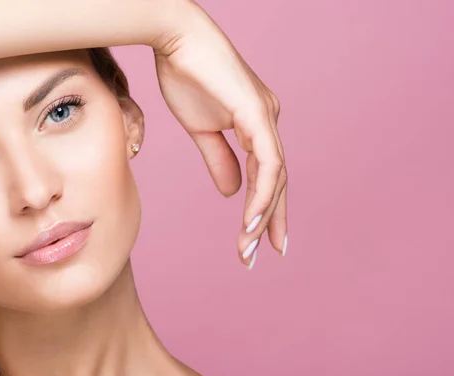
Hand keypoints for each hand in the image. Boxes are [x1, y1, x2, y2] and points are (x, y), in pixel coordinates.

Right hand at [152, 2, 286, 267]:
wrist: (176, 42)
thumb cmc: (187, 77)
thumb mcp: (202, 131)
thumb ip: (219, 160)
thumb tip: (231, 192)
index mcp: (256, 126)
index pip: (267, 175)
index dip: (265, 208)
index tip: (257, 238)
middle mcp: (268, 123)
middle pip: (277, 181)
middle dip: (271, 221)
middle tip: (263, 256)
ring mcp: (266, 117)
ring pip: (275, 177)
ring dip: (263, 215)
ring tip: (250, 247)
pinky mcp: (257, 114)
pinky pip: (268, 162)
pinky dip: (261, 193)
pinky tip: (252, 220)